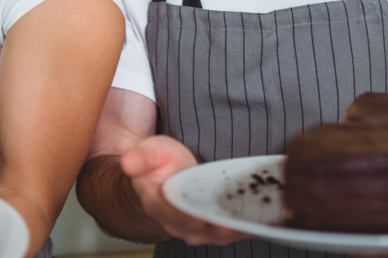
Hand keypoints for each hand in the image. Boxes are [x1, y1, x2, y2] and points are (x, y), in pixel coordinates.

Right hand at [122, 135, 249, 245]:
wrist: (162, 172)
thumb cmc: (157, 161)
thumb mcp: (148, 151)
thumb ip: (139, 157)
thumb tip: (127, 163)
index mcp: (155, 202)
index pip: (169, 213)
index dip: (184, 217)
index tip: (199, 219)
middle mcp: (173, 220)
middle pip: (194, 230)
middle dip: (213, 230)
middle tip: (232, 226)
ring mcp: (191, 226)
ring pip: (212, 236)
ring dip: (231, 233)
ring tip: (249, 227)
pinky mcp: (209, 226)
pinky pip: (225, 233)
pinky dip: (242, 231)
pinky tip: (260, 225)